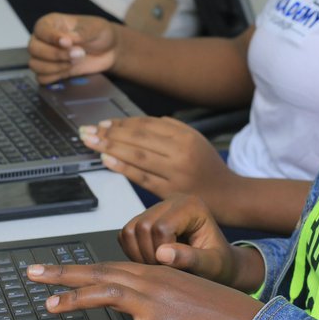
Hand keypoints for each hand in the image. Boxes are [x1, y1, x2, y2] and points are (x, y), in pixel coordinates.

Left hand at [27, 261, 261, 319]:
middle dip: (63, 274)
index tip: (49, 268)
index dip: (74, 268)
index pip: (105, 267)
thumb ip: (150, 293)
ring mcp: (155, 306)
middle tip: (33, 274)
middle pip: (99, 275)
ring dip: (76, 300)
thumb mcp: (178, 289)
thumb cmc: (213, 307)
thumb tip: (127, 304)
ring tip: (50, 306)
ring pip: (108, 297)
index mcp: (153, 273)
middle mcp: (150, 283)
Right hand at [29, 13, 119, 83]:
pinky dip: (54, 77)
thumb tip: (67, 40)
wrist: (109, 51)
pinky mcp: (51, 71)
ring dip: (55, 67)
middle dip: (56, 54)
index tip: (68, 42)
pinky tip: (69, 71)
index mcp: (51, 23)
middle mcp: (44, 39)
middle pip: (33, 48)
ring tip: (75, 62)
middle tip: (79, 53)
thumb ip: (80, 33)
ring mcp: (45, 56)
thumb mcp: (95, 28)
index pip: (40, 29)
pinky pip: (41, 78)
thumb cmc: (99, 34)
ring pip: (35, 64)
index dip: (52, 38)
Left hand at [81, 117, 234, 205]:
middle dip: (110, 133)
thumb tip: (141, 122)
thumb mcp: (197, 141)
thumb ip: (172, 129)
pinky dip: (122, 167)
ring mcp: (175, 172)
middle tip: (88, 131)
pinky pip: (141, 177)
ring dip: (110, 147)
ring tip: (91, 142)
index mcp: (187, 136)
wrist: (230, 197)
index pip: (147, 125)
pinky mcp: (170, 192)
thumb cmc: (209, 169)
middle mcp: (181, 152)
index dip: (122, 123)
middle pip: (139, 138)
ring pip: (137, 155)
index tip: (103, 124)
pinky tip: (106, 161)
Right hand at [120, 195, 264, 291]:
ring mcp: (157, 208)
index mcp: (191, 206)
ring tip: (159, 266)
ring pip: (129, 230)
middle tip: (165, 269)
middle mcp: (172, 201)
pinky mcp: (145, 218)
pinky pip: (125, 234)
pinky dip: (133, 252)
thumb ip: (191, 258)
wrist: (219, 261)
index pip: (162, 227)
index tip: (175, 268)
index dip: (163, 253)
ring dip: (138, 254)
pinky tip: (152, 260)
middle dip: (149, 254)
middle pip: (142, 226)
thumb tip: (162, 254)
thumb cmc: (219, 263)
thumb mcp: (212, 264)